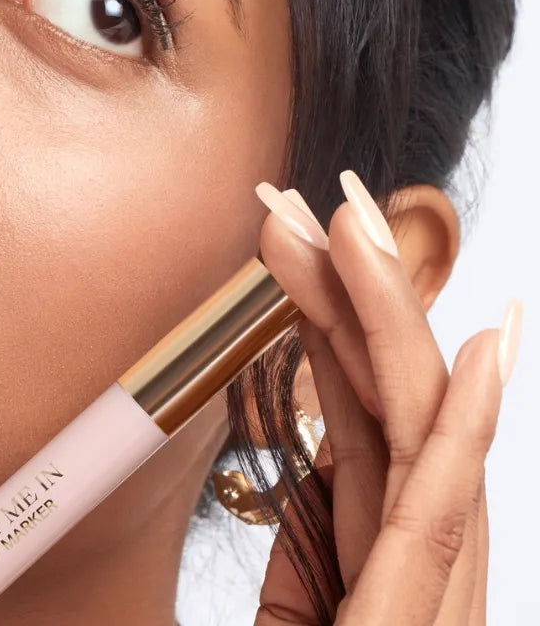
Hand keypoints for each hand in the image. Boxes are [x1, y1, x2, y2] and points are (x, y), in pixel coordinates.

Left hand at [252, 172, 519, 624]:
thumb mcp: (298, 619)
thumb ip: (308, 554)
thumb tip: (313, 466)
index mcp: (382, 552)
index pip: (362, 416)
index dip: (334, 321)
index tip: (296, 245)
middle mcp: (425, 557)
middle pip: (393, 401)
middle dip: (358, 290)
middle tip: (310, 201)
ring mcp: (440, 593)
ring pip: (421, 427)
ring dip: (393, 316)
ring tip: (359, 224)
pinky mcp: (426, 620)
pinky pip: (445, 513)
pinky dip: (467, 427)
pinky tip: (488, 345)